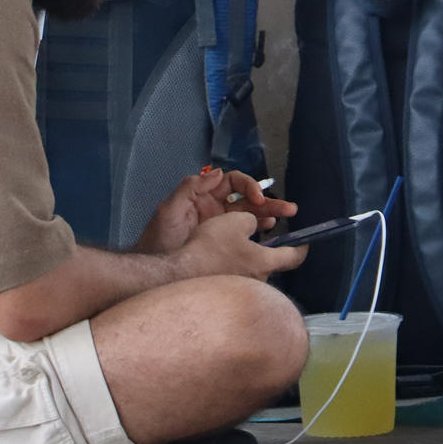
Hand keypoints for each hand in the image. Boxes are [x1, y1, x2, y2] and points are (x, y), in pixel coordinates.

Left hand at [135, 169, 296, 255]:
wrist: (154, 271)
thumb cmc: (158, 239)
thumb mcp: (169, 209)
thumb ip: (190, 187)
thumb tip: (218, 172)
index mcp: (204, 196)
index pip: (233, 183)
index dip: (248, 186)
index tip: (258, 199)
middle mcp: (215, 208)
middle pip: (247, 200)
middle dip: (268, 201)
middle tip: (289, 209)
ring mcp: (220, 227)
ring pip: (250, 216)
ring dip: (269, 215)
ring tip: (285, 218)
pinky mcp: (223, 244)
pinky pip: (245, 235)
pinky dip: (259, 232)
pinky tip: (270, 233)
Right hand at [169, 210, 307, 281]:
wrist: (179, 274)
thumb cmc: (211, 247)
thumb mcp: (234, 222)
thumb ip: (251, 221)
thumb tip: (252, 227)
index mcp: (265, 263)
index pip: (293, 258)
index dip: (301, 248)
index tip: (304, 242)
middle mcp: (258, 281)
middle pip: (268, 264)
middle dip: (263, 252)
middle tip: (252, 238)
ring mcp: (242, 292)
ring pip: (250, 272)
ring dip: (245, 260)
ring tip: (229, 247)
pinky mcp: (225, 297)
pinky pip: (236, 279)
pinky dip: (232, 269)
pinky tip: (217, 261)